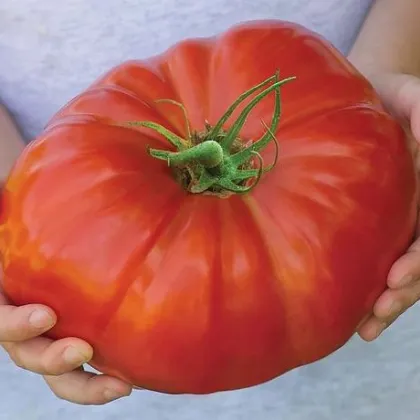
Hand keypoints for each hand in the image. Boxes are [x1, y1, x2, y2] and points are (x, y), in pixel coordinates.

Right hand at [0, 105, 131, 403]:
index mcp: (6, 293)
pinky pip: (90, 359)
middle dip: (52, 360)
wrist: (52, 225)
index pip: (0, 319)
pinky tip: (135, 371)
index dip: (15, 325)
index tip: (45, 315)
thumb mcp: (19, 209)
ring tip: (121, 385)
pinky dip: (107, 372)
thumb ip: (13, 209)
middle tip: (82, 352)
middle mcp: (25, 317)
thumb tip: (8, 191)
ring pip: (60, 369)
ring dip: (86, 384)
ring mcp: (53, 330)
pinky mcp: (80, 331)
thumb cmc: (35, 214)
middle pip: (28, 353)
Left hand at [357, 73, 419, 340]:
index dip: (419, 259)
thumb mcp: (410, 94)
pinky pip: (372, 258)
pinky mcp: (371, 224)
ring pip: (400, 270)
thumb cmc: (386, 95)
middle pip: (419, 260)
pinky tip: (351, 311)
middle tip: (375, 314)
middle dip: (402, 292)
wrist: (361, 99)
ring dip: (386, 302)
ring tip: (363, 328)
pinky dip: (365, 286)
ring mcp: (397, 221)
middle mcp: (417, 212)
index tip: (396, 276)